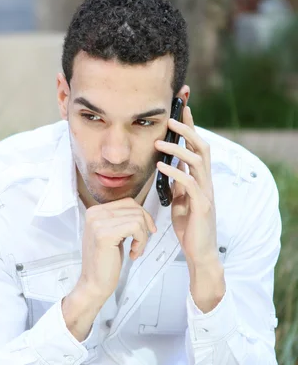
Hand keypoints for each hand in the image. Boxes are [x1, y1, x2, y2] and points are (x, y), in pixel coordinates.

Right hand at [77, 197, 156, 301]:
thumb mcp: (112, 233)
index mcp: (94, 211)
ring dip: (143, 237)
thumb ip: (121, 220)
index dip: (143, 215)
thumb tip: (142, 211)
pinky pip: (136, 227)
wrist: (94, 283)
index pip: (128, 202)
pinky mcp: (105, 234)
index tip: (147, 231)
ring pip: (137, 218)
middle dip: (145, 226)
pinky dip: (141, 241)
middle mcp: (94, 214)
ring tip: (136, 250)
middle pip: (134, 208)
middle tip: (140, 244)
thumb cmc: (105, 261)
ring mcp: (98, 223)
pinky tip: (133, 253)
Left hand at [155, 106, 217, 267]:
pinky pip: (189, 183)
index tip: (181, 111)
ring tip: (159, 142)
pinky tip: (161, 166)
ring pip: (197, 162)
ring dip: (178, 149)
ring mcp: (206, 193)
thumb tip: (171, 168)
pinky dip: (175, 172)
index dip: (191, 129)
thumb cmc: (190, 228)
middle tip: (171, 118)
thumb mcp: (181, 202)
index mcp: (201, 180)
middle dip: (188, 130)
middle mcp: (206, 183)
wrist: (199, 253)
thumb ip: (179, 185)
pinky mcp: (202, 206)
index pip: (197, 148)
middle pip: (202, 148)